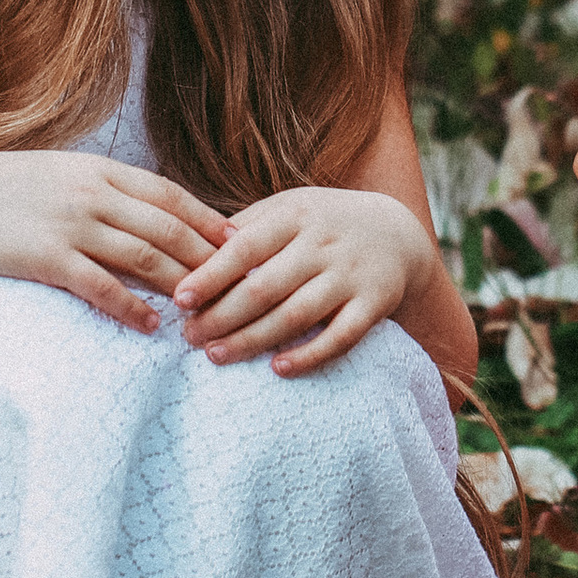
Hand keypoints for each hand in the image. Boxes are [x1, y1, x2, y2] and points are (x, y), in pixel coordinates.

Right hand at [0, 151, 233, 334]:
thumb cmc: (3, 192)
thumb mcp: (59, 174)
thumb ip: (103, 188)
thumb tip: (148, 209)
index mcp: (99, 170)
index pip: (171, 195)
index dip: (209, 220)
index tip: (241, 243)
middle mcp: (92, 193)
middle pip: (168, 228)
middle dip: (209, 258)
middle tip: (239, 286)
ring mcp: (71, 225)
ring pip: (144, 258)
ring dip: (181, 286)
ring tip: (206, 311)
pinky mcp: (48, 258)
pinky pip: (102, 286)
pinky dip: (132, 307)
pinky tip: (151, 326)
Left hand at [172, 185, 435, 374]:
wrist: (398, 233)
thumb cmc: (324, 223)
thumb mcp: (289, 208)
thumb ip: (247, 225)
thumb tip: (194, 248)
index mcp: (296, 215)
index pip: (246, 246)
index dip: (211, 274)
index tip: (180, 299)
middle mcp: (324, 243)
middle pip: (265, 286)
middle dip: (222, 316)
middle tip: (189, 337)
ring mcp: (351, 275)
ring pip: (297, 315)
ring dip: (253, 339)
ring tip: (216, 355)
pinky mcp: (375, 304)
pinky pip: (341, 337)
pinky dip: (310, 355)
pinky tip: (278, 369)